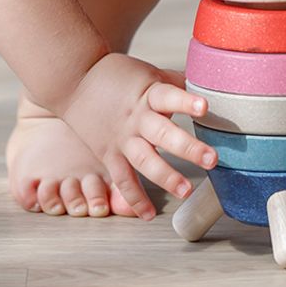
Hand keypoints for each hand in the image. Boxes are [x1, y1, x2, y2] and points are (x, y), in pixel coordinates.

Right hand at [59, 52, 217, 219]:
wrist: (74, 79)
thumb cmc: (116, 74)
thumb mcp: (147, 72)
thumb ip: (173, 82)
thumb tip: (205, 81)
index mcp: (148, 93)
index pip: (169, 96)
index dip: (186, 102)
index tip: (205, 107)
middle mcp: (136, 117)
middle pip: (163, 134)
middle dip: (188, 148)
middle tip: (211, 159)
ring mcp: (121, 138)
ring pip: (144, 160)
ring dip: (166, 176)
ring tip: (186, 191)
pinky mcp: (108, 154)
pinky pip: (122, 180)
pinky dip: (134, 199)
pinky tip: (149, 214)